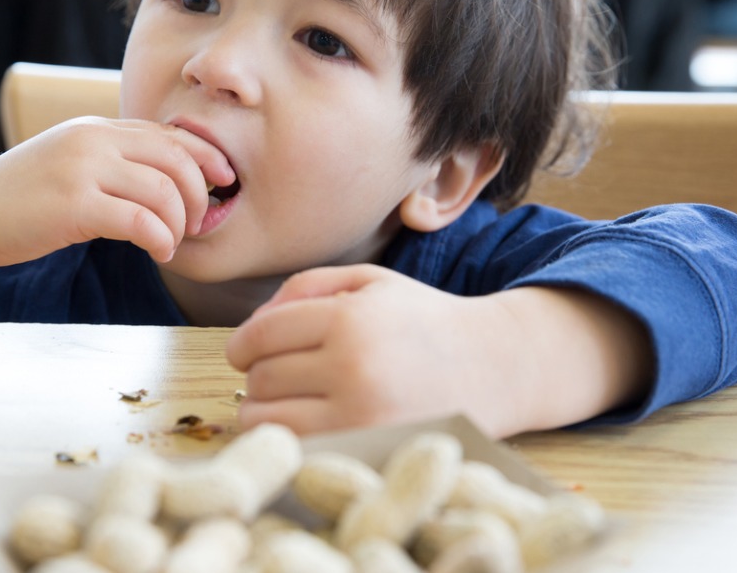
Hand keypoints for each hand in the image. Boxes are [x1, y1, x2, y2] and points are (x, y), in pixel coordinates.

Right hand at [0, 117, 234, 267]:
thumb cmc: (16, 199)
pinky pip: (140, 220)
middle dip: (199, 194)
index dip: (206, 157)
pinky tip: (157, 251)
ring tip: (171, 243)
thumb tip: (162, 181)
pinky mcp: (73, 205)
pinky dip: (160, 239)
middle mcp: (92, 140)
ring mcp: (82, 170)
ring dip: (180, 223)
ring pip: (164, 190)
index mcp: (95, 128)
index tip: (223, 181)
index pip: (169, 133)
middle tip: (198, 222)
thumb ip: (109, 162)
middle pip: (176, 158)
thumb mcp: (67, 163)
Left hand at [225, 265, 530, 436]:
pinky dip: (291, 441)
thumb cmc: (422, 321)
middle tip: (286, 374)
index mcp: (350, 318)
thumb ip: (304, 287)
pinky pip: (297, 452)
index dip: (241, 344)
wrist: (494, 367)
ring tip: (292, 402)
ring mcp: (362, 420)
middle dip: (261, 376)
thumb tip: (250, 326)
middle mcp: (354, 369)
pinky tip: (310, 425)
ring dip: (267, 413)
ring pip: (268, 423)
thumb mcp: (369, 282)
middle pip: (260, 380)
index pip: (260, 335)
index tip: (245, 352)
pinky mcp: (368, 454)